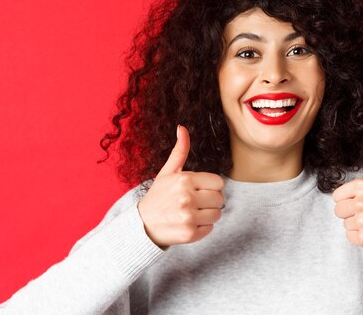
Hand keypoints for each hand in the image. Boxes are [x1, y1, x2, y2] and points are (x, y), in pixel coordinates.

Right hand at [137, 125, 224, 247]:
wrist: (142, 225)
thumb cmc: (158, 196)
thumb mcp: (167, 172)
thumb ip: (180, 151)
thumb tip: (182, 128)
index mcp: (184, 180)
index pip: (219, 183)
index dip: (210, 187)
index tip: (198, 190)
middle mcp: (186, 198)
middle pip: (220, 199)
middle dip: (209, 201)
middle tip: (194, 203)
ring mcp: (188, 217)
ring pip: (217, 214)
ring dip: (207, 215)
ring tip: (191, 213)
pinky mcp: (189, 234)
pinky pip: (210, 229)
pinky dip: (202, 228)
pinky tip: (187, 224)